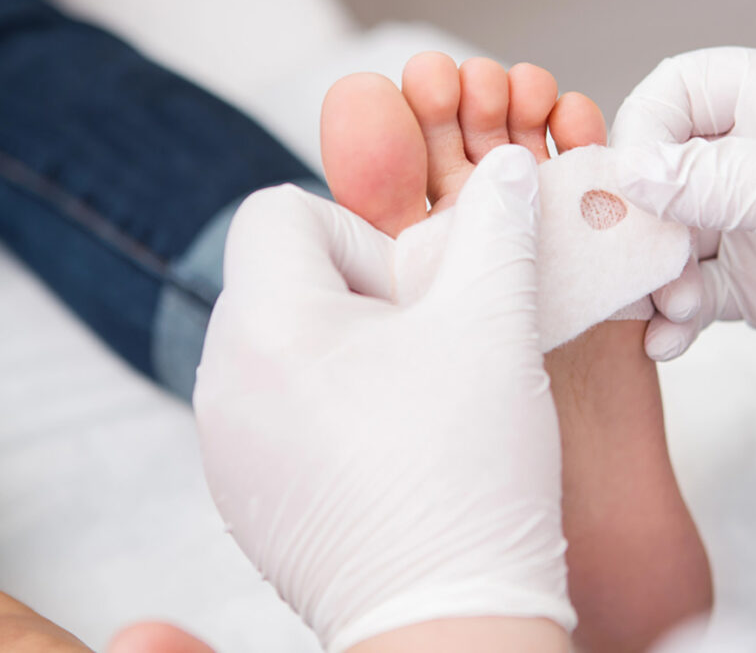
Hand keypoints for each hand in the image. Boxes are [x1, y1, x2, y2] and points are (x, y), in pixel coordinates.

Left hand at [193, 146, 573, 650]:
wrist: (450, 618)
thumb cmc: (468, 475)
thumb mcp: (493, 324)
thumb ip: (498, 229)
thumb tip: (510, 170)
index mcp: (265, 325)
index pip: (281, 212)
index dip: (359, 237)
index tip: (413, 297)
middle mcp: (223, 382)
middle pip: (279, 278)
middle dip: (358, 294)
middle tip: (423, 348)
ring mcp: (227, 445)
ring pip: (281, 345)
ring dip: (346, 350)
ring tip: (412, 401)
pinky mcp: (245, 493)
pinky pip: (275, 409)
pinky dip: (328, 407)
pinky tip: (389, 451)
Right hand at [610, 47, 755, 403]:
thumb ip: (718, 178)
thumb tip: (634, 172)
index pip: (682, 91)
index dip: (645, 128)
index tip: (630, 180)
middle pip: (663, 171)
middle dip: (641, 216)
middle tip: (636, 255)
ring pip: (671, 241)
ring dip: (654, 275)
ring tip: (668, 303)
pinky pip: (693, 298)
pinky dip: (673, 319)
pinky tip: (669, 338)